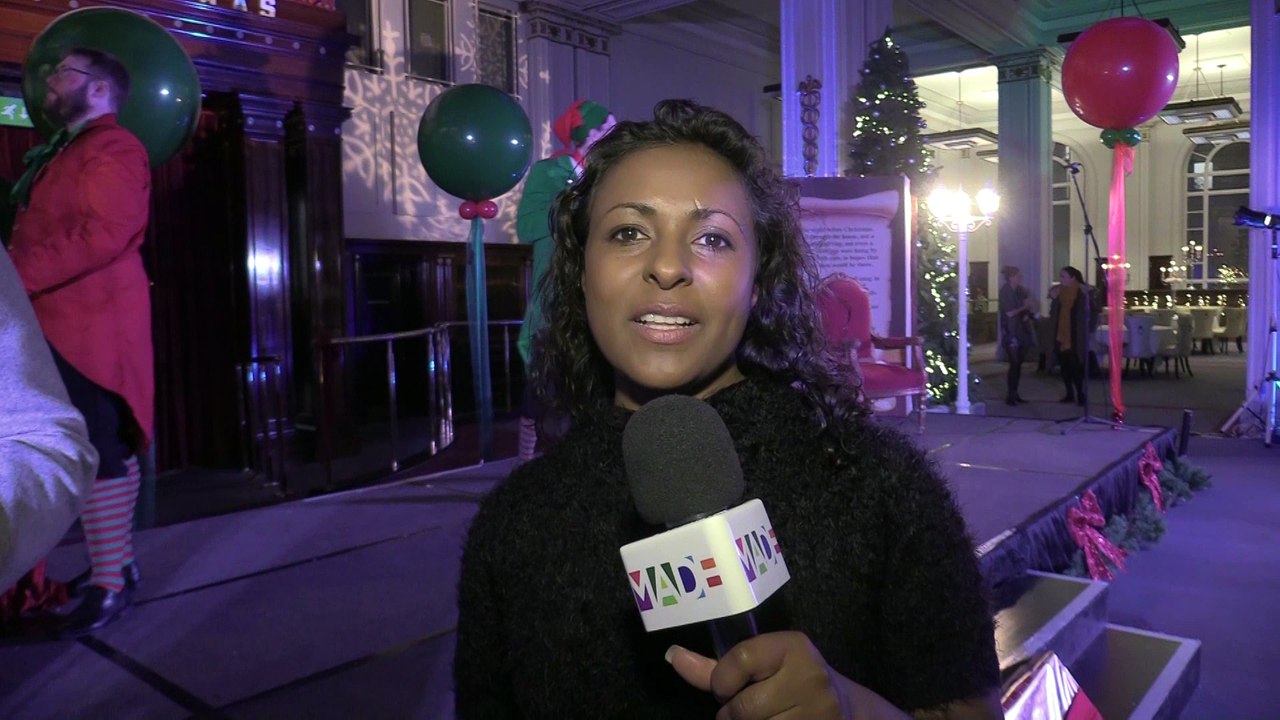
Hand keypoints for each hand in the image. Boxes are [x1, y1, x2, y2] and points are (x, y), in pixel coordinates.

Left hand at [666, 632, 905, 719]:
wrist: (846, 708)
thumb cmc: (790, 681)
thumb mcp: (762, 665)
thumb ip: (717, 667)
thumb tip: (672, 656)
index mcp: (792, 647)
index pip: (740, 659)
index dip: (722, 681)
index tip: (727, 687)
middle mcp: (810, 676)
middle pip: (744, 708)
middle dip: (733, 714)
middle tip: (745, 708)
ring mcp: (819, 711)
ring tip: (762, 718)